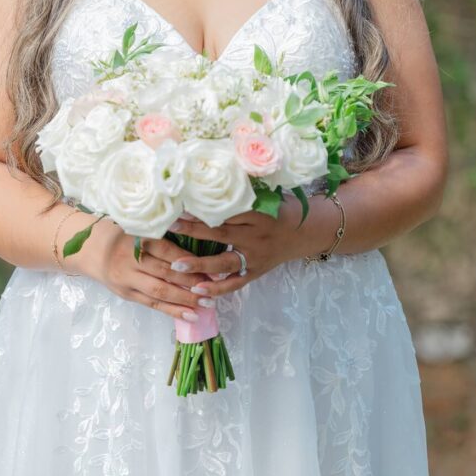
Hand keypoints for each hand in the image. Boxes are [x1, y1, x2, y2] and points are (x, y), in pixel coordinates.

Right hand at [78, 216, 213, 323]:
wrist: (93, 251)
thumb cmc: (125, 236)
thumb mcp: (141, 229)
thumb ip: (164, 235)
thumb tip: (199, 249)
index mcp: (138, 238)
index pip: (167, 250)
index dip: (189, 260)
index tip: (211, 266)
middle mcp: (131, 259)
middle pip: (165, 272)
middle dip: (192, 281)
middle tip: (215, 287)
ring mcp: (128, 279)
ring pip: (160, 291)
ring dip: (185, 299)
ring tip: (207, 303)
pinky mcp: (127, 294)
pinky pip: (152, 304)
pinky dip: (173, 310)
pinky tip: (191, 315)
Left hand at [166, 192, 305, 299]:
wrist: (304, 232)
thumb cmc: (280, 209)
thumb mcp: (266, 197)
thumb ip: (240, 195)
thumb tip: (206, 186)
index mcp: (258, 213)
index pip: (226, 211)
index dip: (203, 209)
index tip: (180, 206)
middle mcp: (256, 236)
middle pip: (221, 233)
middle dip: (194, 231)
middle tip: (170, 228)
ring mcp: (255, 257)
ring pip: (224, 262)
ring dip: (200, 265)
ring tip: (176, 266)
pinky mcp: (255, 272)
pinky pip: (234, 283)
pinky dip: (217, 287)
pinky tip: (197, 289)